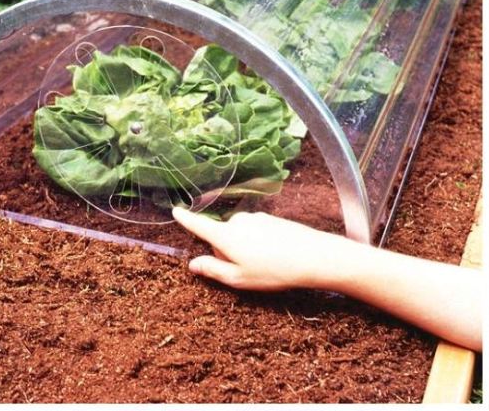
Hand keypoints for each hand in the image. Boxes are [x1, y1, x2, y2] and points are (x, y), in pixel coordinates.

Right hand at [172, 207, 352, 291]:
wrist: (312, 256)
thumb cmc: (272, 271)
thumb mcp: (238, 278)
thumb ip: (213, 270)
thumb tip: (192, 264)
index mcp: (226, 236)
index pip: (200, 225)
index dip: (187, 220)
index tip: (176, 210)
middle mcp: (237, 221)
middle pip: (222, 236)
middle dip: (227, 251)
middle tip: (246, 270)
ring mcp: (255, 218)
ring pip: (240, 234)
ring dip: (244, 247)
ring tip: (265, 264)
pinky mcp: (270, 218)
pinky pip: (255, 231)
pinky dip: (259, 242)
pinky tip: (276, 255)